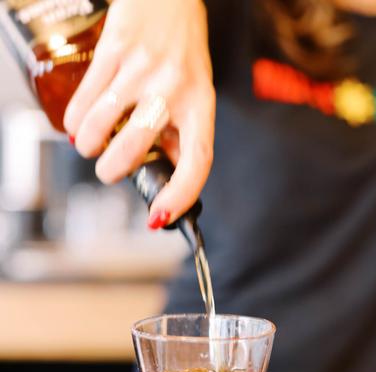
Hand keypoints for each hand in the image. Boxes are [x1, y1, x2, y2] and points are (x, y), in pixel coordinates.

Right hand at [64, 0, 214, 227]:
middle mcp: (174, 89)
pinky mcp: (115, 51)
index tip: (160, 215)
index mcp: (200, 105)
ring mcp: (142, 69)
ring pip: (100, 125)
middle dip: (113, 171)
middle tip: (108, 172)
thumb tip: (165, 168)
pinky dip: (75, 121)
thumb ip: (181, 132)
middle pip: (135, 148)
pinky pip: (85, 99)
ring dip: (88, 147)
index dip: (179, 194)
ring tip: (90, 146)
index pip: (197, 160)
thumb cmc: (184, 52)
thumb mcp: (196, 93)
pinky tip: (79, 123)